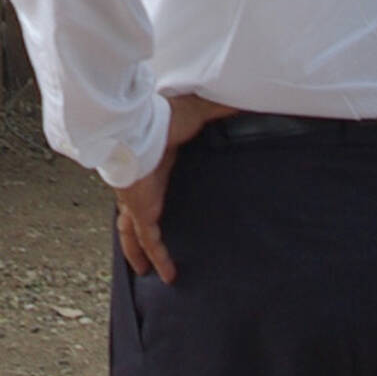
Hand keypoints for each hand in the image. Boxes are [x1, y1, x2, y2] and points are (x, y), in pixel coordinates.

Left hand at [115, 93, 233, 283]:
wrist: (135, 125)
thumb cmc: (160, 117)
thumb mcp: (195, 113)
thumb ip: (219, 109)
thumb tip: (244, 100)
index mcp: (151, 163)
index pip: (149, 183)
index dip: (150, 194)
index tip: (158, 203)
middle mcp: (140, 185)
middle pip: (133, 212)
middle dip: (136, 230)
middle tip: (145, 248)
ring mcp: (136, 199)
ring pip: (132, 232)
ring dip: (137, 250)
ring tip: (148, 271)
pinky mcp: (140, 209)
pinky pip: (148, 240)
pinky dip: (156, 257)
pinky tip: (168, 275)